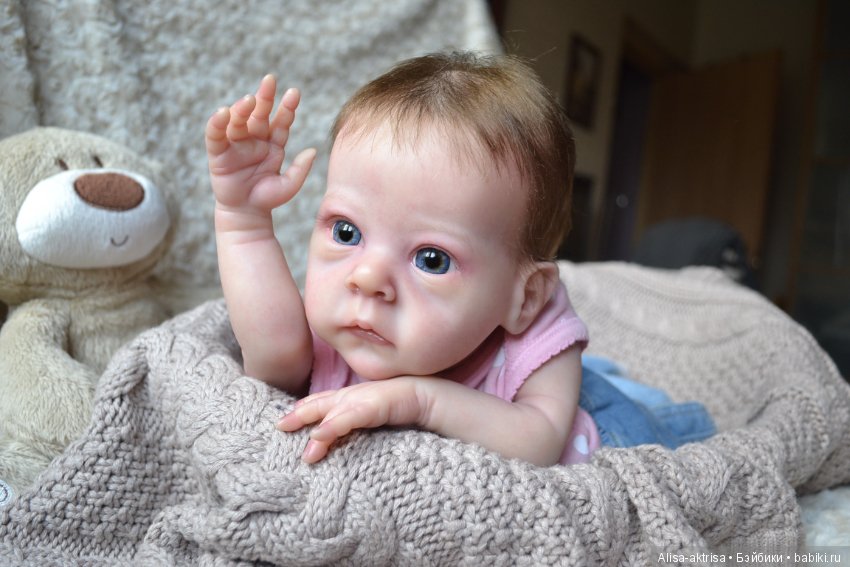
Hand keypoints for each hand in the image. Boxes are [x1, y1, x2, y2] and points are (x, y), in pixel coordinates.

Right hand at [206, 75, 315, 215]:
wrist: (247, 213)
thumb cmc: (268, 198)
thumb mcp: (289, 185)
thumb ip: (300, 169)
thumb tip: (312, 151)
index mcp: (273, 143)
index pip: (281, 121)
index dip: (287, 107)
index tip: (294, 93)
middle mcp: (255, 139)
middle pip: (259, 113)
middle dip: (265, 97)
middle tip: (270, 81)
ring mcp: (236, 144)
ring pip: (238, 120)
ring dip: (242, 108)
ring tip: (249, 100)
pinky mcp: (218, 152)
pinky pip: (216, 134)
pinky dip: (217, 122)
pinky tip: (223, 112)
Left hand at [277, 378, 426, 462]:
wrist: (428, 396)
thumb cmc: (402, 407)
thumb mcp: (372, 415)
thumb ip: (356, 422)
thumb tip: (339, 438)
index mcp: (350, 397)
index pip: (321, 401)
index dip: (302, 408)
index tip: (285, 420)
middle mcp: (352, 395)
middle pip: (319, 404)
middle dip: (298, 416)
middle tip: (280, 427)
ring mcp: (361, 399)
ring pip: (331, 414)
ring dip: (315, 430)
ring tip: (305, 451)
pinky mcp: (373, 406)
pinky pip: (348, 418)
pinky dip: (333, 426)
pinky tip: (320, 436)